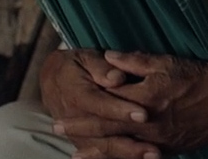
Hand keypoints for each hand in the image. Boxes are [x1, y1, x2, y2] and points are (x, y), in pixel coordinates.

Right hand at [39, 50, 155, 158]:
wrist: (53, 80)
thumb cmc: (77, 65)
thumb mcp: (87, 58)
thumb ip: (102, 68)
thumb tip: (117, 78)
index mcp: (77, 93)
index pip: (101, 104)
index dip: (121, 110)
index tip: (144, 115)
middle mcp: (76, 118)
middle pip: (104, 133)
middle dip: (129, 143)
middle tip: (154, 149)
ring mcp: (78, 133)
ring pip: (103, 148)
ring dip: (127, 154)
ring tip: (152, 156)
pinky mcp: (83, 141)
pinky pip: (101, 154)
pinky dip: (118, 158)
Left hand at [56, 50, 207, 155]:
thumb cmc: (200, 76)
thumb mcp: (167, 62)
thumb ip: (134, 62)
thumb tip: (106, 58)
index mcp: (147, 99)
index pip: (107, 108)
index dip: (82, 113)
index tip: (60, 114)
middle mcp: (150, 124)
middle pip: (108, 131)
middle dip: (82, 131)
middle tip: (58, 131)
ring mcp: (160, 140)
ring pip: (122, 148)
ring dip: (98, 151)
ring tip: (77, 154)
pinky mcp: (170, 149)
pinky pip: (140, 156)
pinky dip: (123, 158)